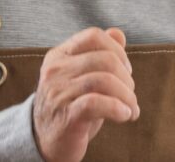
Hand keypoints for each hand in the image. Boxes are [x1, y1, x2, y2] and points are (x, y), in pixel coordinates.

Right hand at [33, 27, 138, 161]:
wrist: (43, 140)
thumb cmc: (68, 106)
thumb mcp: (81, 77)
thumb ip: (98, 54)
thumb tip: (118, 33)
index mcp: (59, 56)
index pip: (93, 36)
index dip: (117, 51)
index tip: (126, 71)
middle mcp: (56, 70)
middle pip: (105, 60)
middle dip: (127, 79)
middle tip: (130, 96)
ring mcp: (59, 92)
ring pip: (105, 80)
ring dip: (127, 96)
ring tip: (131, 109)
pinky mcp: (66, 116)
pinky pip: (97, 103)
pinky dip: (118, 108)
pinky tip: (125, 115)